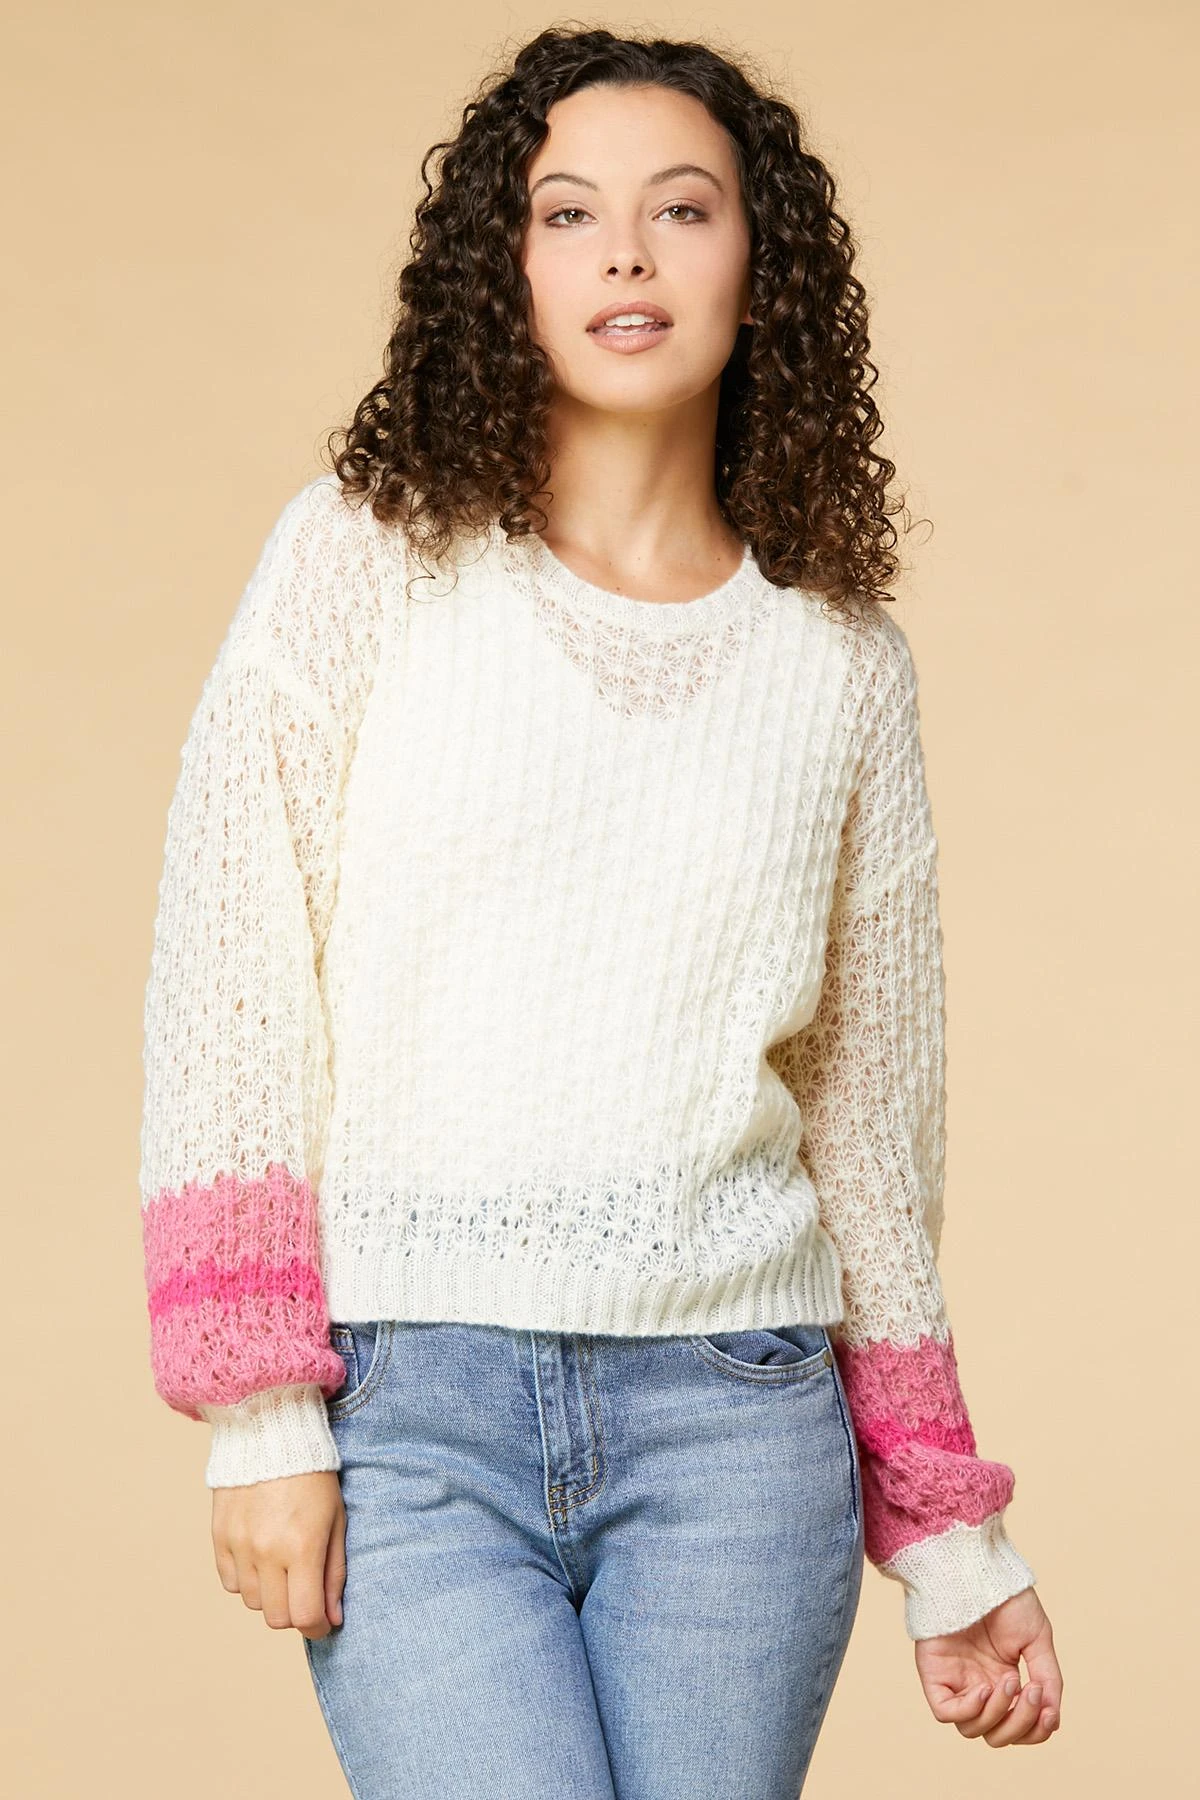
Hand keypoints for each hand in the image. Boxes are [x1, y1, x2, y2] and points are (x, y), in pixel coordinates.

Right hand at [211, 1470, 346, 1639]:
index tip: (323, 1622)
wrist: (271, 1435)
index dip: (317, 1628)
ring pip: (252, 1602)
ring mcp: (239, 1545)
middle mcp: (267, 1551)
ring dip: (270, 1595)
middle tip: (305, 1591)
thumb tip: (332, 1618)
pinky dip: (246, 1580)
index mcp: (302, 1547)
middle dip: (295, 1612)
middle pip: (276, 1617)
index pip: (304, 1616)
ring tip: (283, 1566)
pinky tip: (260, 1557)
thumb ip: (334, 1573)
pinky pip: (230, 1583)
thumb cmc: (314, 1477)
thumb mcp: (336, 1520)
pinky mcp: (219, 1537)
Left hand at [914, 1586, 1061, 1746]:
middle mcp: (980, 1685)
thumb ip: (1048, 1679)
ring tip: (1008, 1681)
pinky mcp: (934, 1673)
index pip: (1019, 1727)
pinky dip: (968, 1711)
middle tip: (1030, 1691)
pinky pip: (946, 1712)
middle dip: (1020, 1724)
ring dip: (998, 1715)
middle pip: (997, 1734)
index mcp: (1004, 1680)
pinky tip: (984, 1689)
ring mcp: (956, 1681)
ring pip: (973, 1729)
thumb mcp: (1037, 1639)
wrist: (977, 1569)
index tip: (1050, 1713)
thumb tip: (1053, 1721)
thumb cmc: (1005, 1597)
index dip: (1036, 1731)